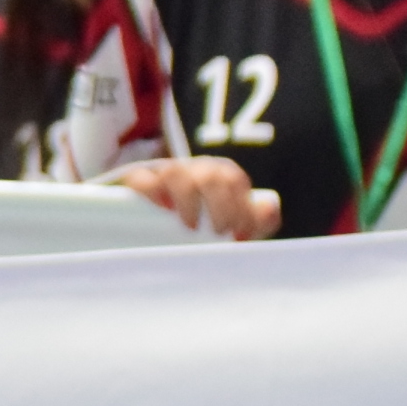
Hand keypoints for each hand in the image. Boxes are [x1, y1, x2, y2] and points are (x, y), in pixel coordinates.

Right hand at [116, 155, 280, 239]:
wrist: (149, 230)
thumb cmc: (202, 229)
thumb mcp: (233, 226)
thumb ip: (258, 220)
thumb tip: (270, 208)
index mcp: (218, 177)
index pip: (233, 180)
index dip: (241, 207)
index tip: (239, 234)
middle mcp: (192, 171)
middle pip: (209, 175)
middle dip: (220, 205)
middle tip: (219, 232)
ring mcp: (163, 175)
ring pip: (176, 172)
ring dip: (188, 199)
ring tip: (191, 226)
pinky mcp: (136, 183)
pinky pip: (141, 178)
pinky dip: (152, 191)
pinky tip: (162, 209)